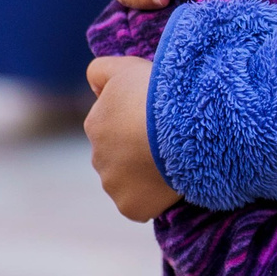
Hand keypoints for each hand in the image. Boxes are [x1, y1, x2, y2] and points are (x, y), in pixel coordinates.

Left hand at [86, 53, 179, 219]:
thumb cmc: (158, 95)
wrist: (183, 127)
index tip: (159, 121)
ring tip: (174, 162)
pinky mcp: (130, 207)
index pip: (113, 128)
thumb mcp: (126, 67)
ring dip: (145, 177)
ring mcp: (113, 185)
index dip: (137, 125)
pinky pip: (141, 206)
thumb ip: (100, 71)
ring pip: (128, 183)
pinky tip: (171, 184)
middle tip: (168, 142)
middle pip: (119, 158)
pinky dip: (154, 200)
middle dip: (137, 153)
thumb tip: (93, 87)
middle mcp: (97, 157)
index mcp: (96, 124)